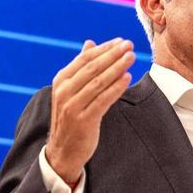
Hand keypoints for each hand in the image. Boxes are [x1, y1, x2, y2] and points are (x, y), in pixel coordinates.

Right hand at [45, 38, 134, 184]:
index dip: (104, 49)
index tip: (120, 41)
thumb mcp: (71, 90)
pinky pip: (103, 100)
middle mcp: (64, 91)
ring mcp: (72, 106)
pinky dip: (116, 88)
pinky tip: (127, 78)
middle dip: (113, 55)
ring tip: (131, 57)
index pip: (84, 59)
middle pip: (92, 68)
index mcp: (61, 80)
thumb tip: (89, 43)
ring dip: (117, 68)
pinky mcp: (83, 120)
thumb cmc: (71, 117)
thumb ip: (81, 67)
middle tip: (129, 45)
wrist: (62, 151)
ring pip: (98, 82)